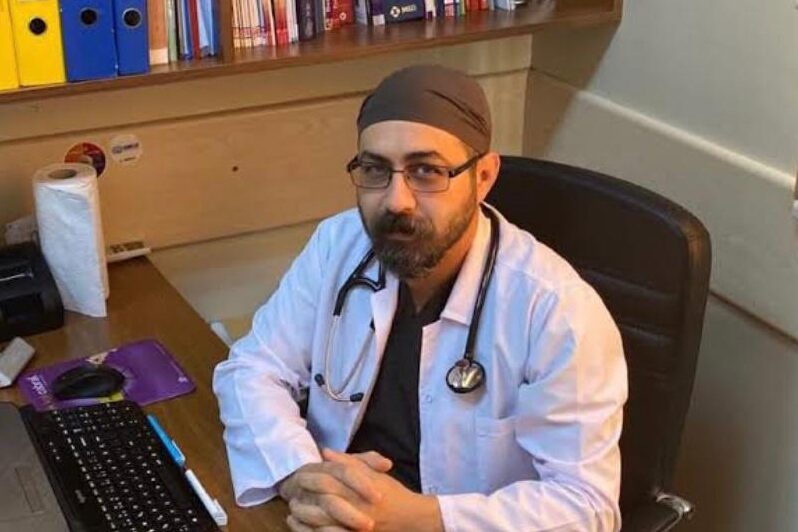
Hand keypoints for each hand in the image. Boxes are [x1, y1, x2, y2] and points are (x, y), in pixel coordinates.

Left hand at [292, 449, 441, 531]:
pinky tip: (301, 527)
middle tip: (292, 496)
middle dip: (305, 499)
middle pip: (323, 503)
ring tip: (293, 512)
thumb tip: (326, 452)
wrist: (410, 518)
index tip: (299, 475)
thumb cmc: (392, 493)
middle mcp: (356, 507)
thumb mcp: (373, 472)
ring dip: (304, 518)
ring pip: (323, 523)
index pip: (330, 481)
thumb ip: (350, 462)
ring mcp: (354, 525)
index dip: (312, 478)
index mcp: (359, 488)